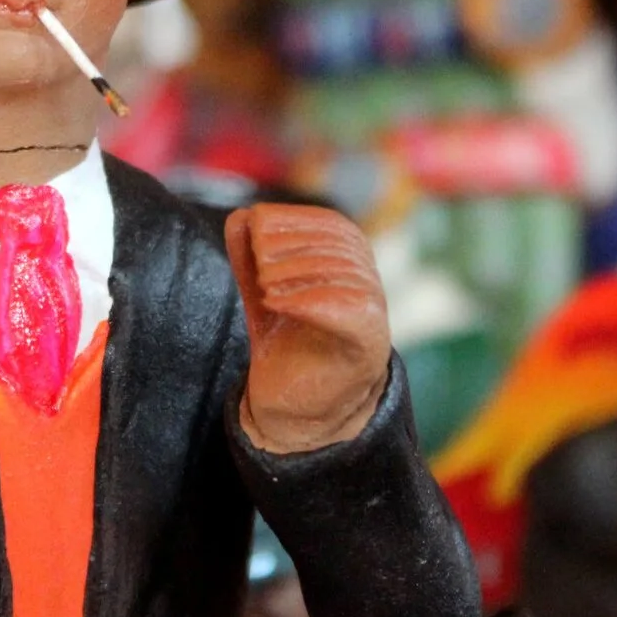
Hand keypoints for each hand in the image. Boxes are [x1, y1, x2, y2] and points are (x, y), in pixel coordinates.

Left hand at [228, 203, 392, 454]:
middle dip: (289, 249)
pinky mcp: (369, 342)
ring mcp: (374, 310)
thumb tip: (241, 216)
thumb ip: (249, 252)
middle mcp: (369, 279)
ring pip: (342, 275)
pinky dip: (307, 301)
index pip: (330, 223)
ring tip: (264, 289)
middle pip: (335, 247)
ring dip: (294, 274)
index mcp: (351, 258)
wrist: (295, 401)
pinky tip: (273, 303)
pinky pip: (349, 310)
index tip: (256, 237)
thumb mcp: (260, 287)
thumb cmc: (283, 336)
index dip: (291, 221)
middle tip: (259, 269)